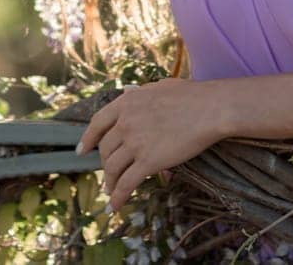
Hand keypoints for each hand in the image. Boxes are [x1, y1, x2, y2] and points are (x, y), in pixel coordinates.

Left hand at [74, 78, 230, 212]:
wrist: (210, 109)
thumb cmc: (191, 96)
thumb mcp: (158, 86)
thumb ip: (140, 93)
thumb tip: (128, 92)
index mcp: (126, 103)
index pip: (98, 123)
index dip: (88, 138)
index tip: (82, 150)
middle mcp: (126, 122)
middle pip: (106, 149)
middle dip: (105, 164)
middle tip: (109, 174)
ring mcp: (136, 142)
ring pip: (113, 168)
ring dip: (110, 183)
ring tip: (111, 192)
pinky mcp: (149, 161)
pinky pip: (127, 183)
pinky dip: (118, 197)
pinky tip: (116, 206)